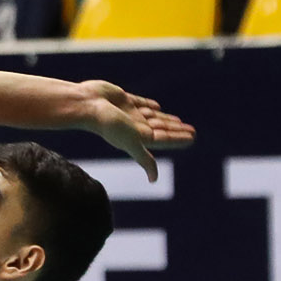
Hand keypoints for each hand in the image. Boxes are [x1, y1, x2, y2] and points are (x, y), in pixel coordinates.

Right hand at [81, 81, 195, 181]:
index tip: (193, 137)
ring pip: (154, 117)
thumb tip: (154, 180)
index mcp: (139, 137)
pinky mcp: (123, 100)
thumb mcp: (132, 143)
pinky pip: (140, 103)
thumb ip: (144, 159)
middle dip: (176, 130)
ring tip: (178, 121)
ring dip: (166, 119)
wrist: (87, 106)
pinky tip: (157, 107)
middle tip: (192, 130)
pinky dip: (149, 105)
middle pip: (162, 128)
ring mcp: (129, 113)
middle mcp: (135, 127)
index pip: (165, 138)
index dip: (179, 138)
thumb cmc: (109, 125)